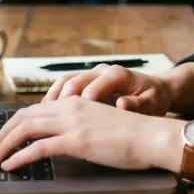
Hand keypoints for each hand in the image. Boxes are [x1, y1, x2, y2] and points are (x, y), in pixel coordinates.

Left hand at [0, 97, 181, 172]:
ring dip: (6, 143)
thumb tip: (64, 137)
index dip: (16, 122)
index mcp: (77, 102)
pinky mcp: (76, 141)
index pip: (36, 108)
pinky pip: (38, 147)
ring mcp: (73, 123)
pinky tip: (11, 164)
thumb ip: (81, 124)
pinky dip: (20, 156)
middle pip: (25, 115)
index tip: (7, 135)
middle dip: (4, 132)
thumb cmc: (133, 133)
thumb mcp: (101, 122)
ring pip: (26, 128)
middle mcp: (71, 107)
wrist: (153, 136)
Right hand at [43, 63, 173, 115]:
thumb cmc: (154, 98)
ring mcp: (93, 75)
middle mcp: (101, 71)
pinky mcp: (87, 82)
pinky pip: (65, 86)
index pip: (93, 87)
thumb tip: (122, 104)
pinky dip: (54, 99)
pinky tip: (45, 114)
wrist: (156, 89)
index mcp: (117, 75)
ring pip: (65, 82)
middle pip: (73, 82)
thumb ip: (137, 105)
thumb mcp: (152, 104)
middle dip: (58, 102)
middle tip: (46, 120)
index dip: (80, 104)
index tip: (72, 121)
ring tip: (37, 118)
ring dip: (51, 100)